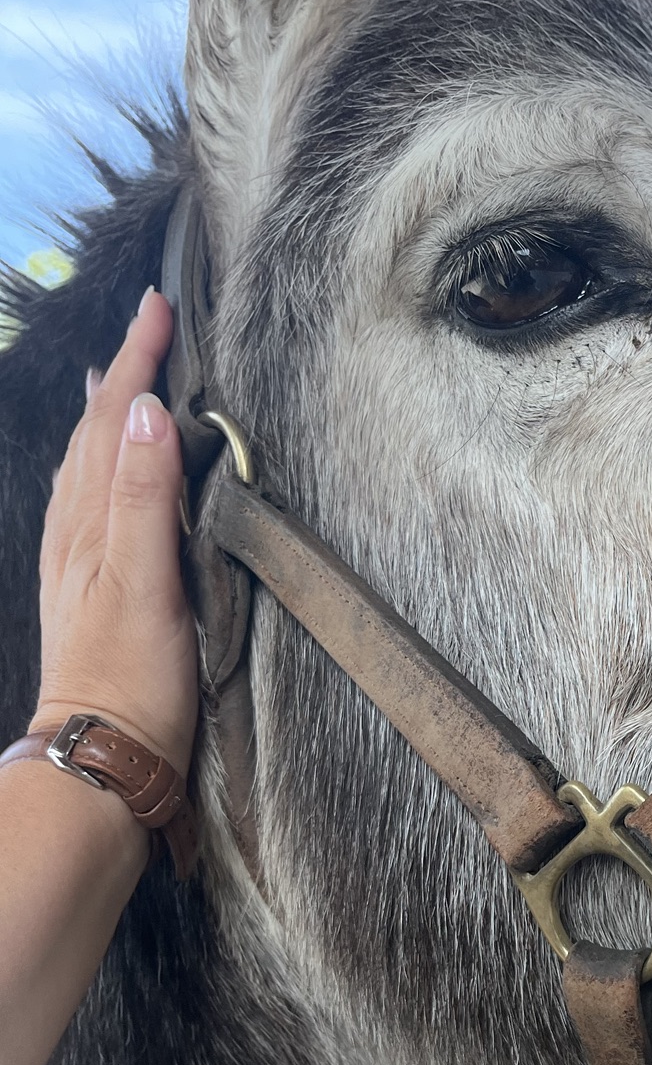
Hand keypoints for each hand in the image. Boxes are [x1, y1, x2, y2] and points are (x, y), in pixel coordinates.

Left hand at [29, 290, 197, 779]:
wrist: (103, 758)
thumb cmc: (131, 680)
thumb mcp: (144, 584)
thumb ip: (145, 498)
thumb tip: (145, 413)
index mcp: (92, 524)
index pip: (115, 423)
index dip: (137, 362)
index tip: (160, 306)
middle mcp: (78, 535)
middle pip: (97, 435)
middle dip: (123, 375)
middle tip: (150, 324)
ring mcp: (81, 565)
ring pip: (90, 469)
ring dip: (109, 419)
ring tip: (121, 382)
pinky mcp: (95, 595)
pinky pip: (94, 508)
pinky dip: (105, 471)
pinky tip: (111, 478)